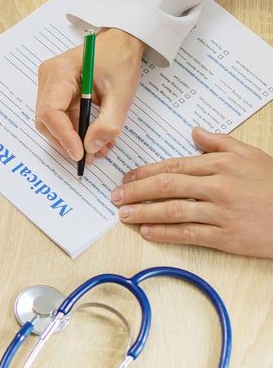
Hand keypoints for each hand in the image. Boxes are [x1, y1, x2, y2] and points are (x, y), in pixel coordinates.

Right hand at [35, 28, 144, 163]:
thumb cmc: (120, 60)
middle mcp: (48, 77)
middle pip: (47, 119)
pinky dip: (75, 130)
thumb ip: (108, 123)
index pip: (50, 111)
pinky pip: (60, 116)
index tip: (79, 153)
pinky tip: (93, 137)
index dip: (63, 135)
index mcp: (61, 72)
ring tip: (96, 149)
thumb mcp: (122, 94)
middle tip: (88, 157)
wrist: (121, 42)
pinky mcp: (56, 90)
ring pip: (52, 121)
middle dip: (66, 141)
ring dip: (72, 138)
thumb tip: (91, 148)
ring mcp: (50, 84)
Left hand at [112, 127, 272, 257]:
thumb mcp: (251, 155)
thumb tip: (193, 131)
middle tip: (116, 195)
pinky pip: (188, 233)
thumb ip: (220, 142)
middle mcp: (218, 186)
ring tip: (124, 214)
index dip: (145, 172)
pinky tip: (147, 231)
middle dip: (136, 190)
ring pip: (173, 210)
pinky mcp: (227, 236)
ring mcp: (222, 212)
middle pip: (167, 186)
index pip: (173, 165)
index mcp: (221, 164)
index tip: (126, 177)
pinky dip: (164, 232)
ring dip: (144, 212)